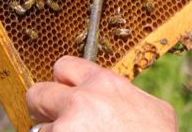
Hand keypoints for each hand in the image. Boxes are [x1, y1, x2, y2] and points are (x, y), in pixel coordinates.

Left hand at [26, 56, 176, 131]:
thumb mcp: (154, 108)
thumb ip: (126, 95)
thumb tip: (117, 98)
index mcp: (104, 84)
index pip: (64, 66)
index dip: (64, 81)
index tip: (65, 91)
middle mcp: (79, 102)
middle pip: (37, 93)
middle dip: (44, 107)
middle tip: (55, 119)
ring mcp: (65, 129)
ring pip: (39, 129)